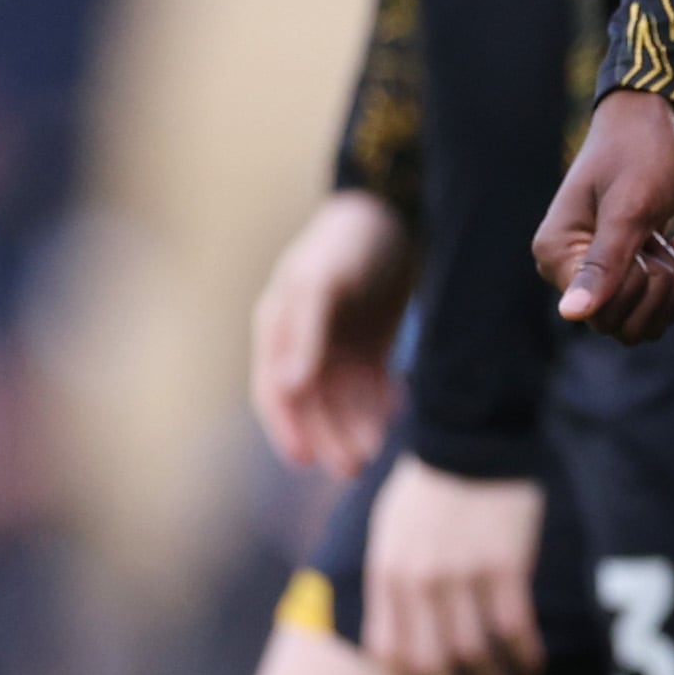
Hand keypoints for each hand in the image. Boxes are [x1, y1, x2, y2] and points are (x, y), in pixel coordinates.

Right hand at [250, 191, 413, 478]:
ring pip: (344, 400)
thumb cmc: (349, 239)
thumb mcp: (322, 280)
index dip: (287, 428)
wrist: (397, 207)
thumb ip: (305, 331)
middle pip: (313, 404)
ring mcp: (338, 343)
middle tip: (354, 467)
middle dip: (330, 437)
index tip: (305, 460)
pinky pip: (372, 384)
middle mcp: (305, 343)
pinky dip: (380, 403)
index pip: (276, 391)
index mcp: (279, 328)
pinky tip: (396, 414)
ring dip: (356, 426)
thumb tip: (290, 387)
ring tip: (375, 450)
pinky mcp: (372, 342)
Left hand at [360, 455, 545, 674]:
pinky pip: (514, 625)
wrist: (473, 432)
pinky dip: (523, 653)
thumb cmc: (432, 482)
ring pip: (473, 652)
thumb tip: (395, 634)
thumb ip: (391, 581)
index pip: (388, 652)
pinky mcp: (506, 562)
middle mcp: (421, 581)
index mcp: (388, 573)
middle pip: (429, 664)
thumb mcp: (391, 529)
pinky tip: (531, 663)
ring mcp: (464, 573)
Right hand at [533, 91, 673, 344]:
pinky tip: (673, 244)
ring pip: (644, 323)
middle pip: (622, 327)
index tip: (644, 243)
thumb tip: (571, 314)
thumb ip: (604, 263)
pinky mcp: (623, 274)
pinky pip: (657, 309)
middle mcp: (567, 273)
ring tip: (667, 241)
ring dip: (672, 285)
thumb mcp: (629, 208)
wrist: (653, 119)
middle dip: (658, 286)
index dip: (636, 286)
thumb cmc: (640, 153)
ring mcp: (596, 275)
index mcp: (556, 255)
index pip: (600, 315)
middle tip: (659, 238)